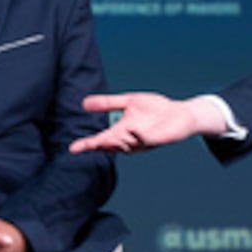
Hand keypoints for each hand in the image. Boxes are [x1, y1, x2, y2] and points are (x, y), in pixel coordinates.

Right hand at [69, 92, 226, 153]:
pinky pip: (143, 140)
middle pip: (110, 147)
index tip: (72, 149)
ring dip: (118, 142)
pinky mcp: (155, 140)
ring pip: (125, 146)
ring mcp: (142, 142)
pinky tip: (133, 129)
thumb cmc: (154, 109)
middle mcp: (129, 140)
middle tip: (90, 144)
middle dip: (100, 147)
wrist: (179, 113)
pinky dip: (137, 135)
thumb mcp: (128, 102)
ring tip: (111, 136)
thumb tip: (84, 103)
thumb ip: (108, 103)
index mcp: (120, 132)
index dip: (86, 145)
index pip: (100, 140)